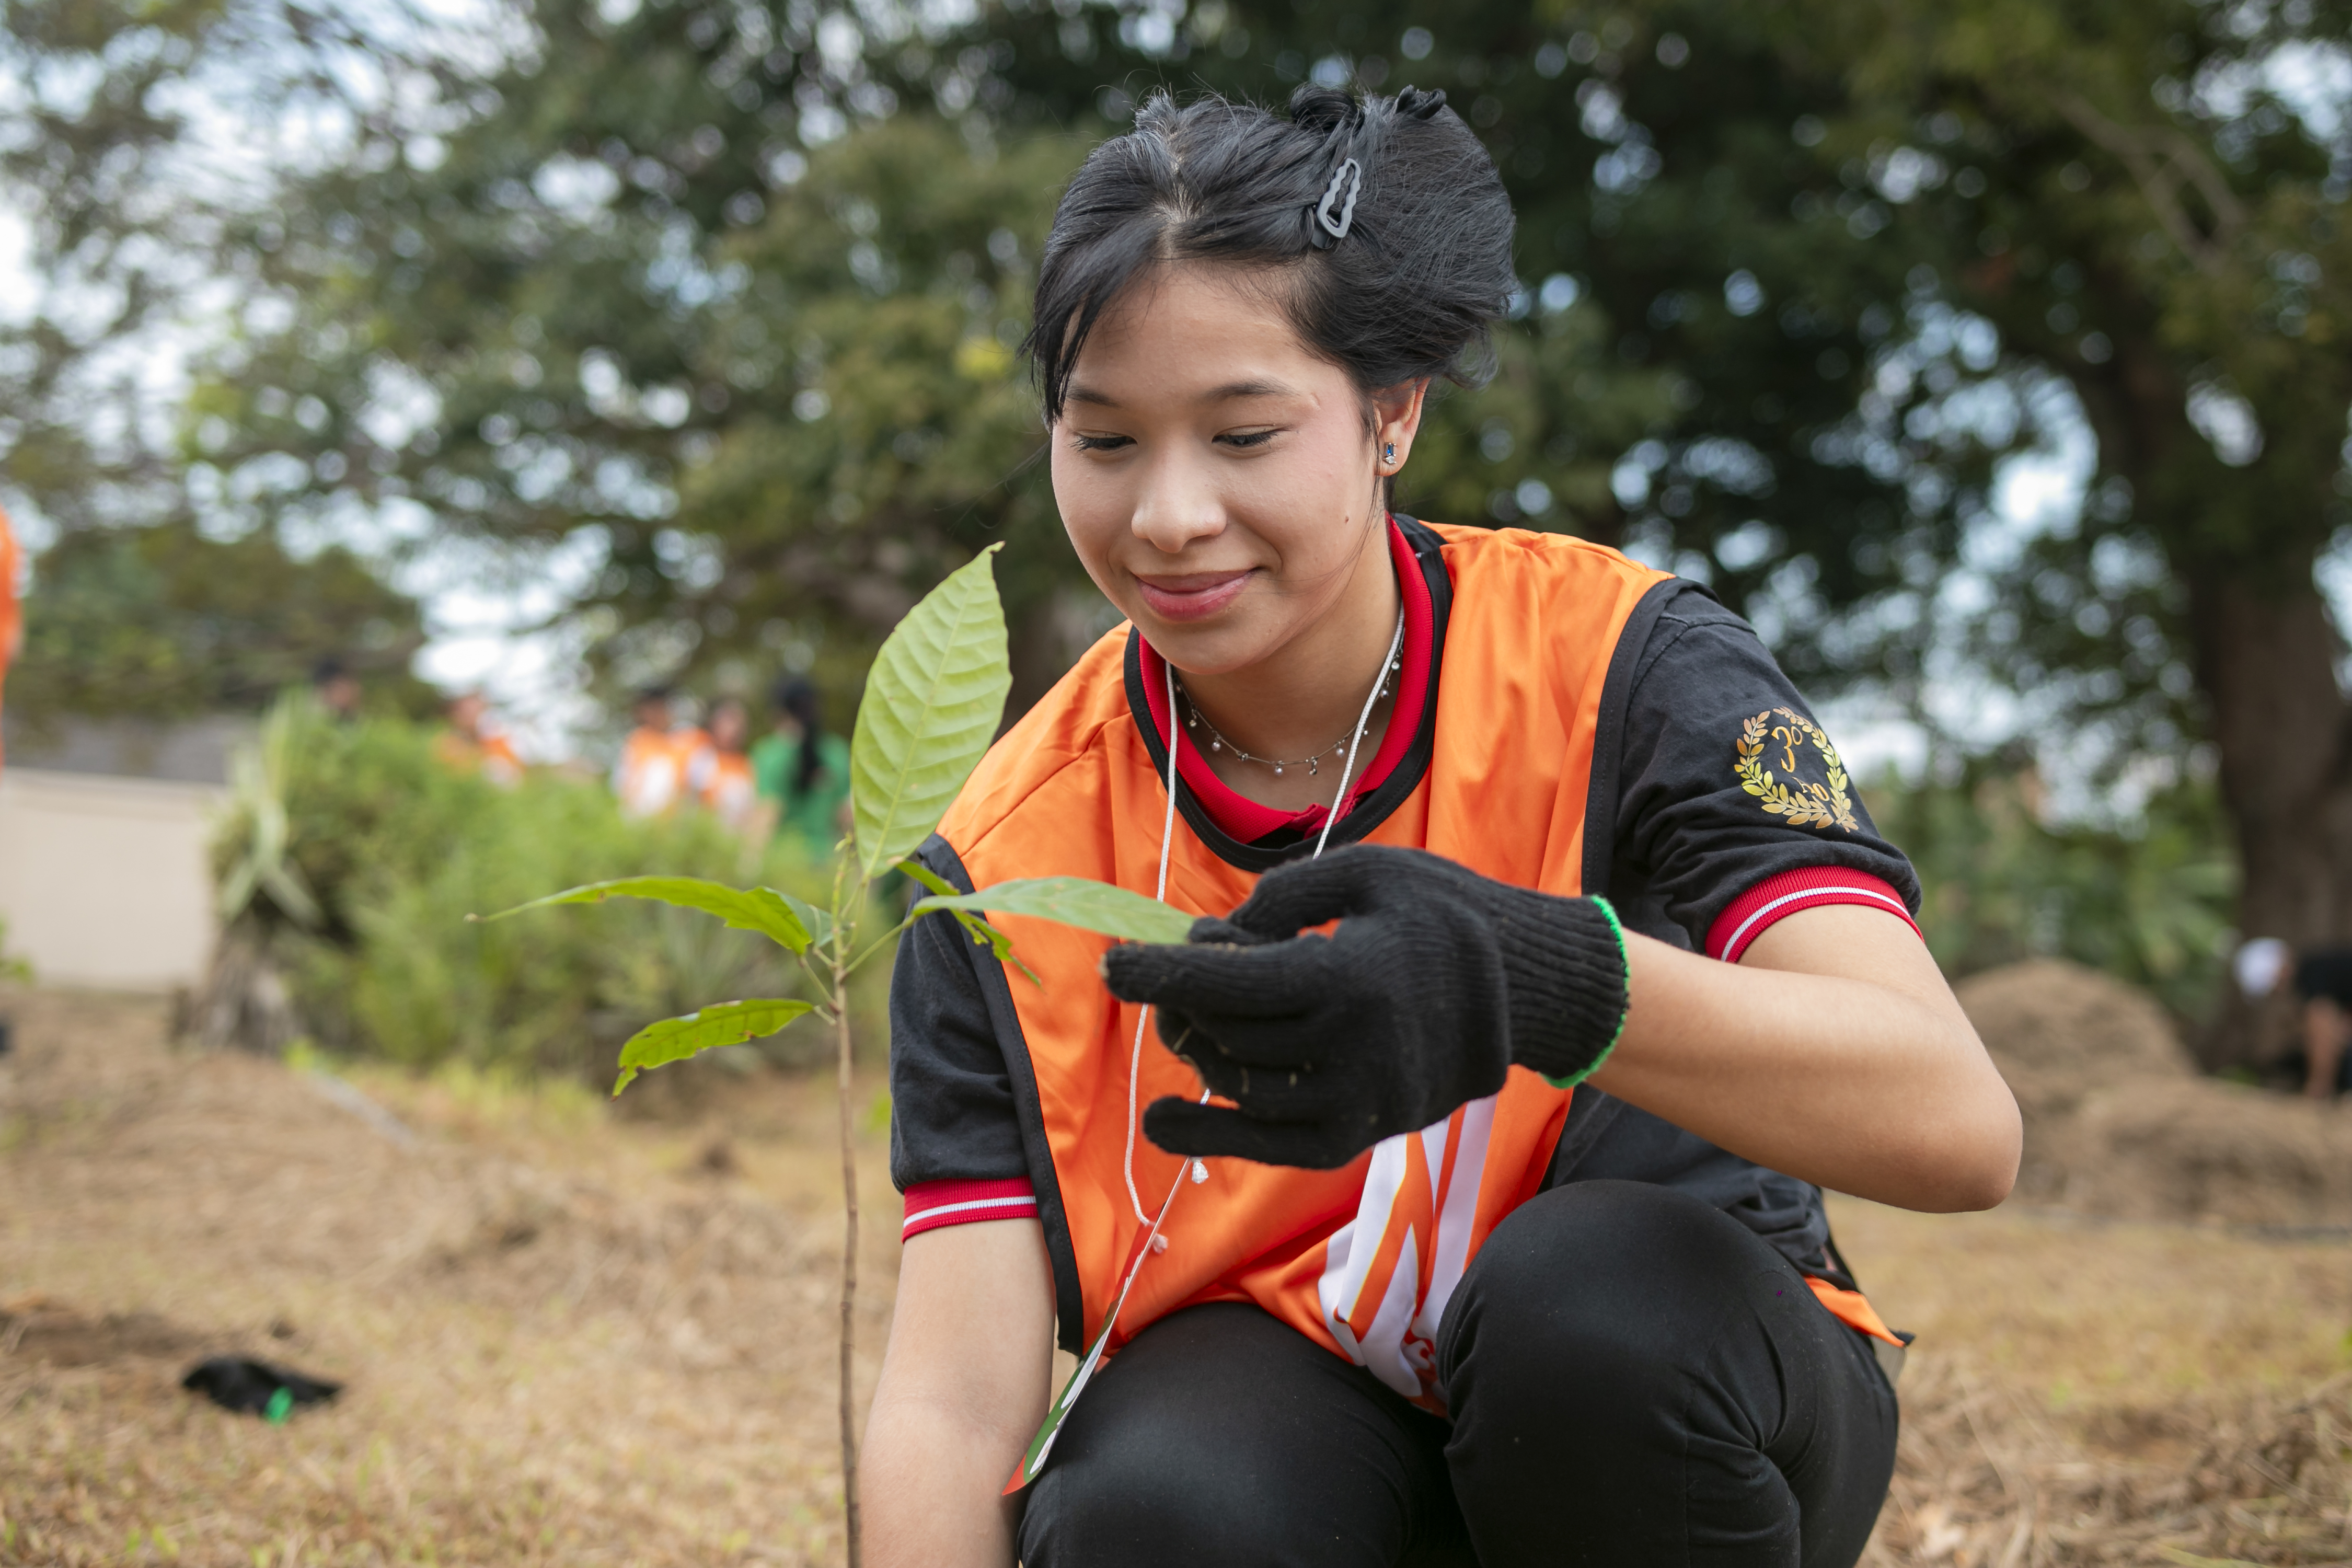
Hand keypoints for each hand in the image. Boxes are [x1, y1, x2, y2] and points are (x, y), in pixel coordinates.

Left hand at [1100, 844, 1627, 1169]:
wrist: (1529, 989)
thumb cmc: (1444, 914)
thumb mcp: (1368, 871)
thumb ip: (1282, 896)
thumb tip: (1213, 941)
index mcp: (1350, 977)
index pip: (1229, 985)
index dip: (1161, 976)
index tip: (1113, 966)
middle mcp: (1353, 1049)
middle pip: (1228, 1035)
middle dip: (1182, 1003)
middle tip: (1166, 979)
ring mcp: (1361, 1101)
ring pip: (1242, 1089)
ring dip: (1200, 1053)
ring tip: (1185, 1022)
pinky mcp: (1364, 1134)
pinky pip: (1272, 1147)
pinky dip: (1215, 1136)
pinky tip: (1167, 1122)